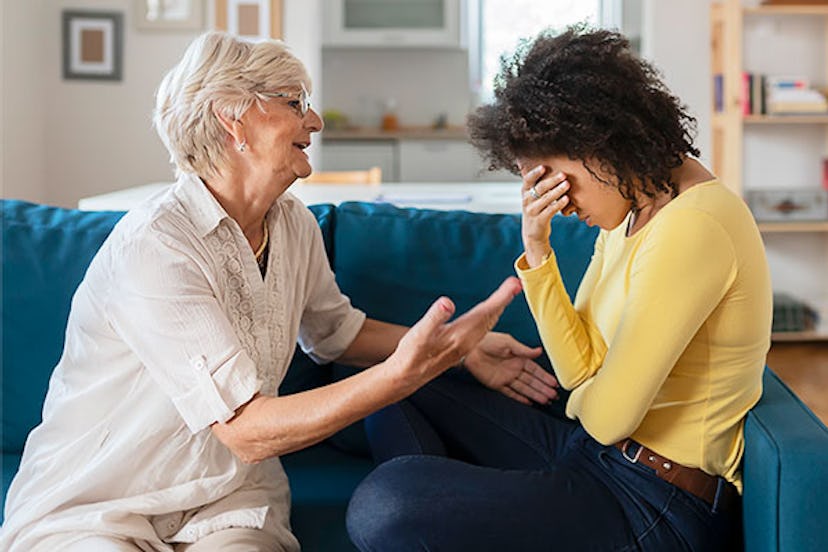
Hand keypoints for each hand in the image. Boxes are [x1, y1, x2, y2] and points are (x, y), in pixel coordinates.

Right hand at [389, 277, 521, 393]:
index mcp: (460, 335)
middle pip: (491, 316)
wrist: (409, 375)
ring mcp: (467, 345)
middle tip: (516, 284)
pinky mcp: (463, 346)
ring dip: (499, 307)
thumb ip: (435, 317)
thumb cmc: (412, 354)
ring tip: (509, 293)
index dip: (501, 297)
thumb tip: (447, 303)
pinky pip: (483, 328)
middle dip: (504, 299)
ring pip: (489, 322)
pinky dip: (490, 315)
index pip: (485, 312)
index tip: (514, 285)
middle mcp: (468, 340)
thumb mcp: (420, 333)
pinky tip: (491, 312)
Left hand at [464, 332, 558, 404]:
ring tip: (546, 400)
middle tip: (554, 396)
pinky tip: (529, 402)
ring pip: (523, 388)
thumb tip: (539, 351)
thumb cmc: (488, 340)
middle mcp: (513, 369)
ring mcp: (505, 377)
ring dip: (535, 394)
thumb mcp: (508, 342)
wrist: (470, 347)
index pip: (535, 370)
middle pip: (531, 381)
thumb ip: (523, 350)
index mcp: (518, 358)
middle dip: (543, 388)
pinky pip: (510, 393)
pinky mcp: (496, 384)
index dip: (545, 377)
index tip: (555, 383)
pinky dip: (519, 398)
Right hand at [521, 165, 570, 266]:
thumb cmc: (537, 211)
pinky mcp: (540, 220)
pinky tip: (566, 199)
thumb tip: (555, 171)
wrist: (533, 233)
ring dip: (557, 191)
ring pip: (546, 199)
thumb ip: (540, 186)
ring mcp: (532, 211)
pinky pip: (550, 210)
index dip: (535, 173)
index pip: (528, 180)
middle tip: (563, 175)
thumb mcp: (534, 198)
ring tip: (567, 184)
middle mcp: (526, 201)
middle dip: (552, 180)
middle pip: (540, 188)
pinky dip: (559, 204)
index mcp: (525, 192)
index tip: (544, 167)